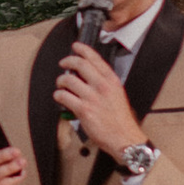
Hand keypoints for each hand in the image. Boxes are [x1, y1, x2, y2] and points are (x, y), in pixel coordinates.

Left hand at [51, 42, 138, 158]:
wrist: (124, 138)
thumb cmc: (121, 120)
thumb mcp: (118, 94)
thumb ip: (105, 83)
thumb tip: (88, 76)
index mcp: (112, 81)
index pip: (95, 58)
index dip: (82, 49)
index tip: (76, 47)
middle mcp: (102, 86)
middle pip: (79, 64)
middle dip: (67, 61)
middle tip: (63, 63)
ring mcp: (92, 97)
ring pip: (68, 80)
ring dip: (60, 81)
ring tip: (61, 85)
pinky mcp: (83, 110)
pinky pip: (64, 96)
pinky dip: (59, 95)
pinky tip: (61, 98)